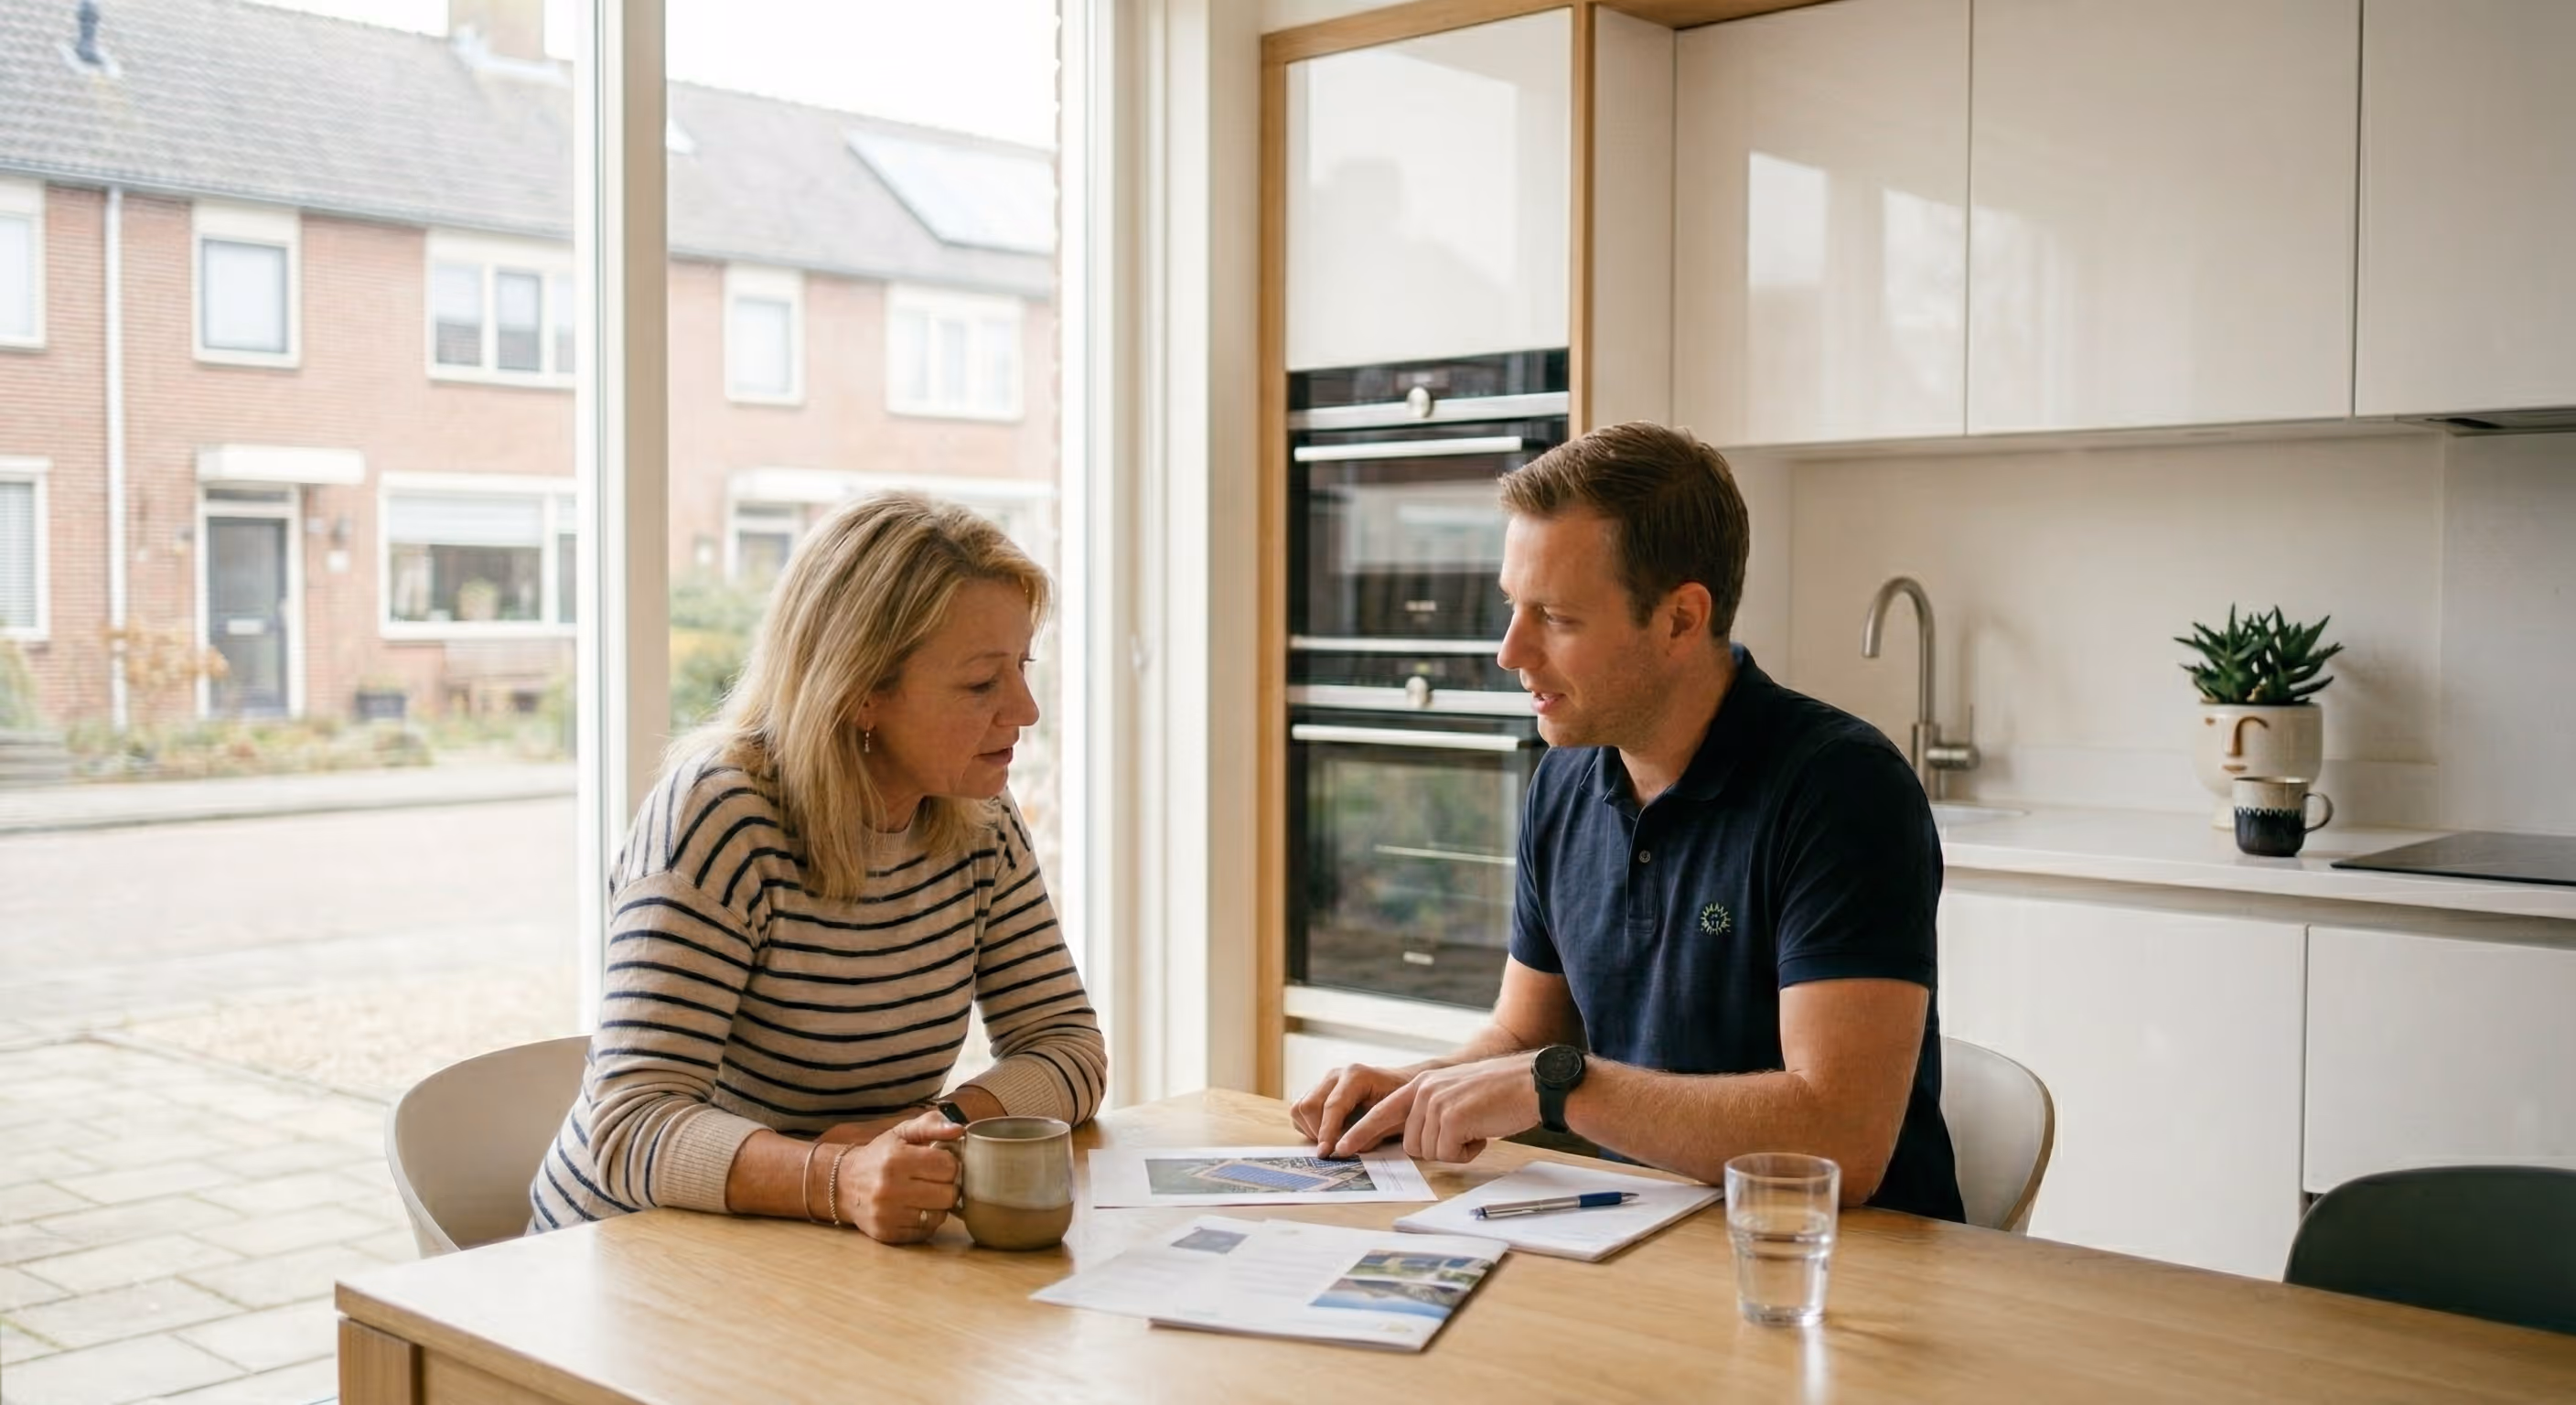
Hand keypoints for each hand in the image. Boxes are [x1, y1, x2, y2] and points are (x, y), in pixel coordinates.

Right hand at [832, 1109, 964, 1243]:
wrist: (843, 1184)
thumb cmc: (879, 1156)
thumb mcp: (901, 1133)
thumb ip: (931, 1124)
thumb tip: (959, 1129)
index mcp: (896, 1159)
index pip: (948, 1166)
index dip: (949, 1164)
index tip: (940, 1163)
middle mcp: (889, 1188)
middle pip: (948, 1194)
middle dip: (948, 1185)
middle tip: (936, 1180)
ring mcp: (887, 1214)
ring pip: (939, 1215)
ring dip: (938, 1205)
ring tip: (925, 1194)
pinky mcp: (887, 1234)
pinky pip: (925, 1232)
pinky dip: (925, 1221)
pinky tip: (914, 1208)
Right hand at [1291, 1063, 1414, 1158]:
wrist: (1403, 1084)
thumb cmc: (1402, 1100)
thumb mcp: (1394, 1117)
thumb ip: (1371, 1133)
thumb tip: (1344, 1149)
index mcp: (1356, 1076)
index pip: (1332, 1106)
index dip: (1327, 1132)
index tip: (1326, 1153)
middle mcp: (1336, 1075)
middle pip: (1308, 1106)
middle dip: (1317, 1132)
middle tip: (1331, 1151)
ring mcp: (1325, 1082)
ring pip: (1300, 1107)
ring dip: (1311, 1129)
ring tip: (1331, 1142)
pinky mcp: (1319, 1091)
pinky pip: (1300, 1110)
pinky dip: (1308, 1126)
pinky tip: (1328, 1134)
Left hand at [1337, 1053, 1539, 1163]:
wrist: (1530, 1083)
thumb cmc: (1499, 1094)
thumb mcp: (1455, 1095)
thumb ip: (1431, 1110)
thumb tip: (1417, 1141)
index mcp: (1421, 1085)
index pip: (1381, 1112)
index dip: (1360, 1133)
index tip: (1340, 1148)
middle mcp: (1423, 1091)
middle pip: (1411, 1143)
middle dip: (1437, 1148)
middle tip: (1465, 1132)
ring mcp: (1436, 1103)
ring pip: (1429, 1151)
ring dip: (1455, 1149)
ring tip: (1477, 1127)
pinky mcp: (1452, 1117)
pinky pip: (1449, 1154)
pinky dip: (1468, 1151)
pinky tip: (1484, 1131)